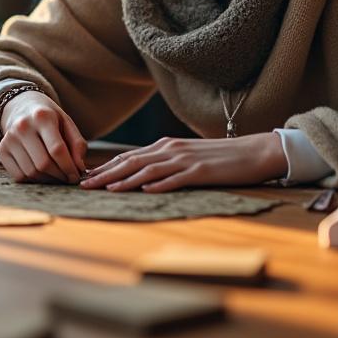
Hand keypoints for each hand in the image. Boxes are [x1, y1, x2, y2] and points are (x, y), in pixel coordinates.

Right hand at [0, 91, 86, 183]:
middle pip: (43, 164)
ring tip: (56, 175)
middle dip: (59, 176)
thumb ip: (77, 144)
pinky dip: (33, 180)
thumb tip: (79, 168)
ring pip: (31, 172)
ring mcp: (9, 139)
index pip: (57, 149)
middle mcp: (22, 126)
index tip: (76, 176)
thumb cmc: (50, 119)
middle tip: (67, 178)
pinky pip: (19, 176)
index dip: (69, 167)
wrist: (23, 108)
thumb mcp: (67, 123)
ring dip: (47, 180)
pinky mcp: (2, 151)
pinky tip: (42, 174)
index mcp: (42, 116)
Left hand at [79, 133, 287, 191]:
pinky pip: (177, 179)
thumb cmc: (220, 158)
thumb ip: (165, 163)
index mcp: (166, 146)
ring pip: (149, 170)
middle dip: (105, 174)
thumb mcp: (187, 156)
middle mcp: (171, 150)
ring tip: (105, 190)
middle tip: (83, 185)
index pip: (129, 157)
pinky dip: (159, 184)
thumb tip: (141, 176)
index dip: (105, 168)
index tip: (85, 177)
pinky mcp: (202, 172)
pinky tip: (145, 191)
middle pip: (131, 162)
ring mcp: (186, 160)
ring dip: (125, 180)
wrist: (254, 151)